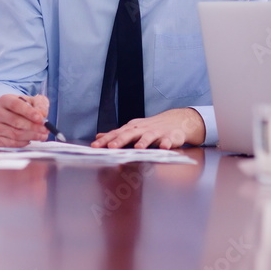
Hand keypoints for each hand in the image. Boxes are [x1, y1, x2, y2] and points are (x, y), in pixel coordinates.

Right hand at [0, 94, 49, 146]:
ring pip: (15, 134)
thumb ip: (40, 105)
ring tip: (42, 135)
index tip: (40, 118)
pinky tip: (31, 139)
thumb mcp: (35, 101)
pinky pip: (12, 143)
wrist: (15, 115)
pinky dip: (24, 142)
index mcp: (5, 100)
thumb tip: (42, 114)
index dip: (28, 112)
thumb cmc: (25, 107)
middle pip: (15, 121)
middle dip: (33, 126)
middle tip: (45, 129)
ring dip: (31, 136)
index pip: (16, 105)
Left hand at [91, 108, 205, 149]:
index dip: (105, 140)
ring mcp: (157, 132)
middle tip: (111, 147)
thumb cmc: (150, 127)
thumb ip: (116, 134)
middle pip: (130, 134)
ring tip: (138, 148)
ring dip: (144, 142)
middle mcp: (142, 129)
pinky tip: (164, 148)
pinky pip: (168, 141)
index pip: (116, 133)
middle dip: (120, 141)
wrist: (175, 120)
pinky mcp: (170, 137)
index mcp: (132, 128)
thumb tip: (98, 137)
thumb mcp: (133, 129)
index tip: (94, 146)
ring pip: (149, 137)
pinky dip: (166, 144)